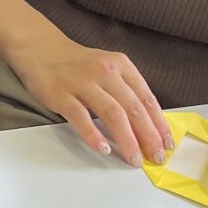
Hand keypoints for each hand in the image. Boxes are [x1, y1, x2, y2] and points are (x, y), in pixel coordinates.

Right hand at [5, 30, 171, 166]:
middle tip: (155, 157)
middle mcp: (105, 72)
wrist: (41, 49)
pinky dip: (93, 134)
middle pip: (133, 108)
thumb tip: (146, 124)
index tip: (166, 143)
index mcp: (121, 65)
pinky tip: (103, 148)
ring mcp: (82, 82)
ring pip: (112, 114)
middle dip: (148, 136)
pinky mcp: (61, 94)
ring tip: (134, 158)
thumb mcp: (108, 69)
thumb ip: (125, 90)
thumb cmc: (77, 65)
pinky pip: (80, 116)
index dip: (159, 123)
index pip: (147, 98)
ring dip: (127, 139)